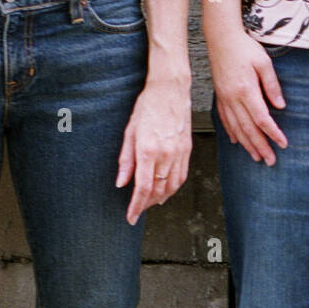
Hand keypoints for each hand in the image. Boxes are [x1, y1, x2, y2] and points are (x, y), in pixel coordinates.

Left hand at [117, 73, 192, 223]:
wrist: (170, 90)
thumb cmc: (148, 106)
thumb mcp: (130, 132)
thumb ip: (126, 160)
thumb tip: (122, 182)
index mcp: (148, 150)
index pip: (143, 187)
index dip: (136, 206)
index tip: (131, 217)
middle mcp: (166, 154)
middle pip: (157, 191)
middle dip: (146, 204)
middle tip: (137, 210)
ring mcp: (179, 153)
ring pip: (171, 187)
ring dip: (160, 198)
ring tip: (150, 202)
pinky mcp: (187, 151)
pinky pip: (181, 177)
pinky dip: (173, 188)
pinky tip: (165, 190)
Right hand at [208, 28, 286, 164]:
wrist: (220, 38)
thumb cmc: (244, 47)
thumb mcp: (264, 62)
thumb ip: (272, 85)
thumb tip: (281, 106)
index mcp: (246, 89)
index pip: (261, 118)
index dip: (273, 133)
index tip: (283, 144)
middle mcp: (233, 98)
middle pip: (248, 129)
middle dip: (261, 147)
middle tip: (270, 161)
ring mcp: (225, 99)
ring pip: (236, 128)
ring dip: (247, 145)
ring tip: (257, 157)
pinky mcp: (220, 97)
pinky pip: (226, 120)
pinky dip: (232, 133)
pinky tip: (237, 142)